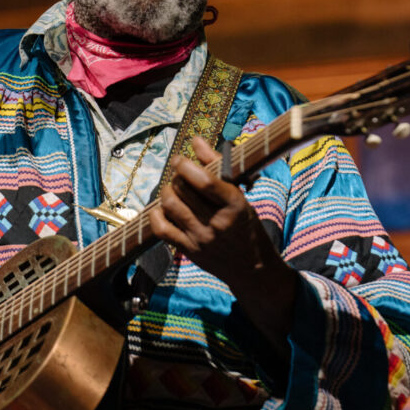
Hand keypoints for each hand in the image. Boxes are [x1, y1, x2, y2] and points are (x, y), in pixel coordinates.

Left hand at [149, 137, 298, 352]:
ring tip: (173, 190)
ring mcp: (201, 238)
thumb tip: (196, 140)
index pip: (205, 180)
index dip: (185, 165)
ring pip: (170, 205)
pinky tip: (165, 209)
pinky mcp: (188, 250)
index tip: (180, 159)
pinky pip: (161, 228)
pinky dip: (157, 213)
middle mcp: (217, 222)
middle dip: (176, 176)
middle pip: (183, 189)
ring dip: (167, 191)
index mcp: (235, 204)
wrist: (252, 268)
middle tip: (179, 174)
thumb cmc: (246, 226)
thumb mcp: (241, 196)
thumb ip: (218, 166)